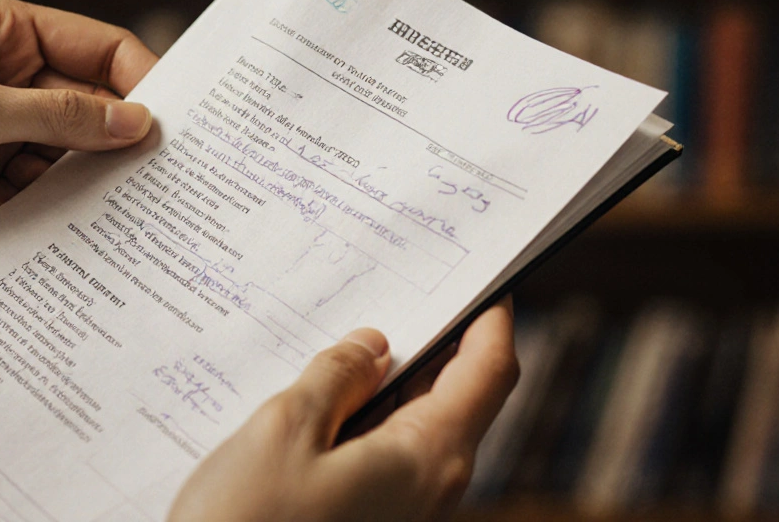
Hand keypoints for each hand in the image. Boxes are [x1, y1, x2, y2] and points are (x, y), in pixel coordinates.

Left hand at [0, 0, 157, 312]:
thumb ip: (59, 116)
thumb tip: (137, 122)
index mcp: (0, 32)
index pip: (97, 47)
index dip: (140, 82)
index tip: (177, 127)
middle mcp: (2, 79)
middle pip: (87, 106)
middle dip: (116, 142)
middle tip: (160, 181)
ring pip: (65, 157)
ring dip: (84, 184)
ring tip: (114, 214)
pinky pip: (34, 197)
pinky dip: (49, 214)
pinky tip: (66, 235)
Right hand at [169, 298, 518, 521]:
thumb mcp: (286, 428)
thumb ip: (336, 377)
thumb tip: (371, 347)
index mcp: (426, 458)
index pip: (489, 373)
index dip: (492, 320)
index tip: (487, 280)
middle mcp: (429, 488)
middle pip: (458, 397)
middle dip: (437, 342)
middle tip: (404, 290)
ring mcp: (401, 509)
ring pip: (416, 426)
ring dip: (390, 380)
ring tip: (349, 336)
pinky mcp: (370, 520)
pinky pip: (385, 454)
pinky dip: (365, 416)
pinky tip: (320, 396)